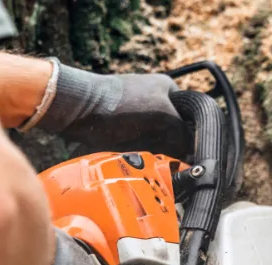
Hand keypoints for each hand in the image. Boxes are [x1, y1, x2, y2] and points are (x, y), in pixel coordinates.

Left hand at [36, 60, 190, 157]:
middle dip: (174, 150)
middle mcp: (154, 101)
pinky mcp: (121, 133)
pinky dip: (141, 159)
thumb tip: (192, 154)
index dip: (194, 138)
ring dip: (157, 157)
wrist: (77, 111)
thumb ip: (182, 133)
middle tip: (175, 164)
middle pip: (174, 134)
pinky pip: (139, 151)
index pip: (192, 118)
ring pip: (157, 146)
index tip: (193, 156)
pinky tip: (141, 165)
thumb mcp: (162, 115)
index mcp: (167, 89)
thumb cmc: (120, 105)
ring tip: (157, 166)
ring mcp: (136, 118)